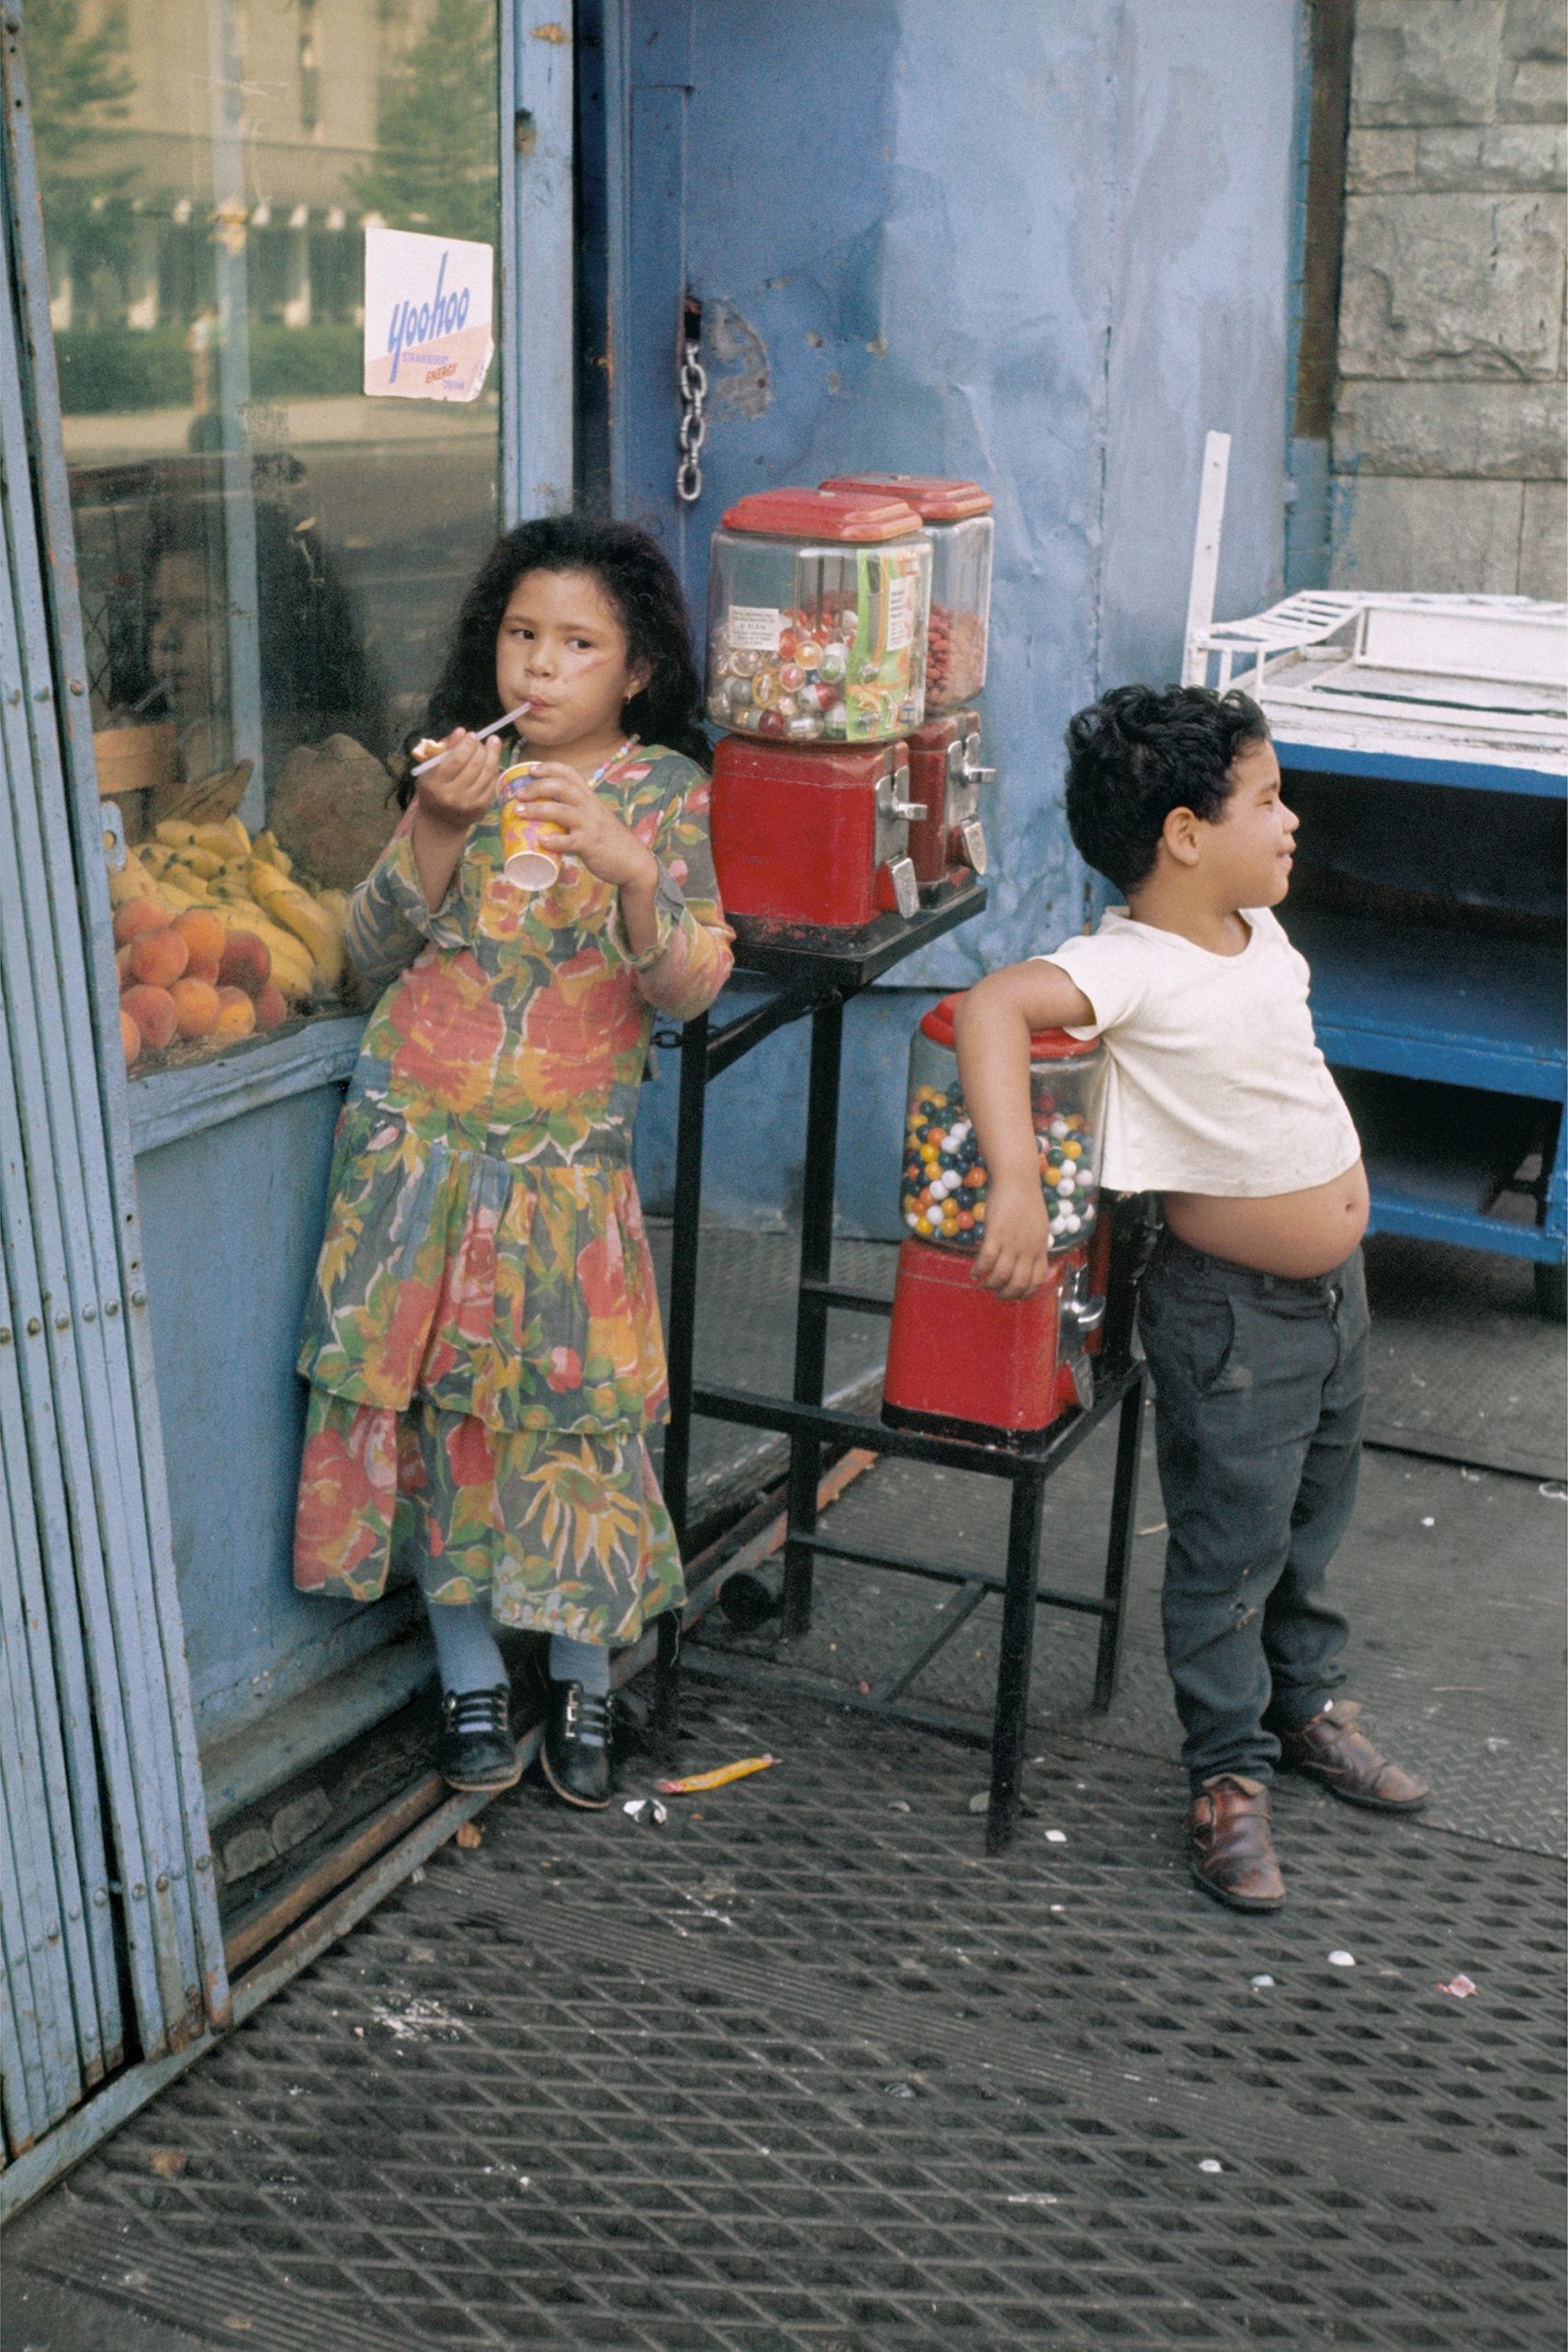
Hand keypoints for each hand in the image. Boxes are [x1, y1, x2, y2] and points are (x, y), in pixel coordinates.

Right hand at [413, 730, 501, 835]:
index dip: (467, 745)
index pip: (456, 760)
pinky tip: (493, 760)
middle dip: (481, 748)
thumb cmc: (434, 788)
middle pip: (475, 766)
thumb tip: (461, 731)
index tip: (472, 735)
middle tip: (483, 739)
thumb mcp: (431, 768)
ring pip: (487, 773)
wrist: (440, 820)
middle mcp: (453, 796)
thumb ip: (445, 749)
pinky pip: (492, 783)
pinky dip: (494, 769)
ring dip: (492, 755)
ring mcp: (469, 804)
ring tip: (493, 743)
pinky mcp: (482, 808)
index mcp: (435, 784)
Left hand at [516, 764, 658, 892]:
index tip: (531, 770)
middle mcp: (590, 807)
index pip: (569, 773)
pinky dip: (555, 840)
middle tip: (518, 794)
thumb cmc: (609, 840)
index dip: (549, 768)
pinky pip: (570, 841)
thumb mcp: (595, 817)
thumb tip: (548, 809)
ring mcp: (590, 826)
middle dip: (537, 787)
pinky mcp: (590, 846)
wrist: (633, 862)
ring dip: (538, 809)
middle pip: (562, 787)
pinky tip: (541, 841)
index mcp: (590, 798)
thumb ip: (576, 811)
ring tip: (519, 812)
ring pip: (562, 811)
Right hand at [972, 1178, 1053, 1299]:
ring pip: (1001, 1276)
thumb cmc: (1026, 1199)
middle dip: (1006, 1294)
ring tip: (982, 1283)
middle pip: (1019, 1283)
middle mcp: (1028, 1248)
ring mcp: (1012, 1242)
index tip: (1014, 1295)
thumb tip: (1027, 1257)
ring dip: (990, 1284)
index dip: (1025, 1293)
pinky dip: (979, 1269)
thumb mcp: (1038, 1226)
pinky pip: (986, 1260)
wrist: (1018, 1179)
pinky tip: (974, 1271)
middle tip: (995, 1293)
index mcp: (1040, 1248)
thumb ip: (1033, 1243)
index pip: (1037, 1281)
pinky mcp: (996, 1233)